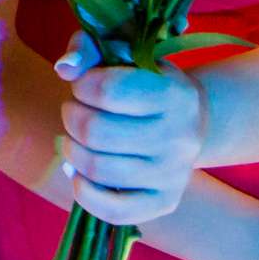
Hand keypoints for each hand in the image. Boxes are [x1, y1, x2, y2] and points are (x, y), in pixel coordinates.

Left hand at [52, 33, 207, 225]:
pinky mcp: (165, 202)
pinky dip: (84, 191)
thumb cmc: (150, 82)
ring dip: (72, 150)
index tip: (83, 84)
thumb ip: (91, 48)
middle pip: (96, 132)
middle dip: (71, 117)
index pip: (107, 90)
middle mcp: (179, 136)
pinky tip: (80, 173)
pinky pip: (112, 210)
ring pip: (97, 169)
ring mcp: (173, 174)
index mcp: (174, 93)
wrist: (193, 122)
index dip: (81, 85)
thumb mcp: (129, 54)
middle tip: (74, 111)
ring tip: (74, 139)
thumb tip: (65, 67)